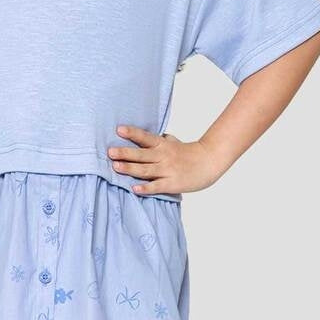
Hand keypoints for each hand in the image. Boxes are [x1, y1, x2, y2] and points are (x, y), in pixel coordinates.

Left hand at [107, 125, 223, 194]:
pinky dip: (146, 188)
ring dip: (130, 168)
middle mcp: (163, 156)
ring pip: (146, 170)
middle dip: (125, 153)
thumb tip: (150, 135)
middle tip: (110, 152)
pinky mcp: (172, 183)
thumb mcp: (174, 142)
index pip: (145, 137)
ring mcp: (167, 170)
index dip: (132, 133)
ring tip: (116, 167)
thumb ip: (161, 139)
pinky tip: (134, 189)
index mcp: (162, 145)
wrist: (210, 162)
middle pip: (141, 154)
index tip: (118, 130)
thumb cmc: (190, 153)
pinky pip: (157, 186)